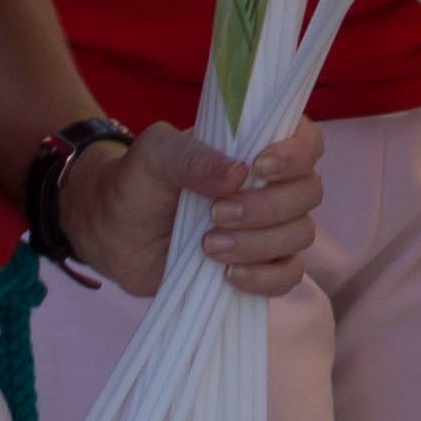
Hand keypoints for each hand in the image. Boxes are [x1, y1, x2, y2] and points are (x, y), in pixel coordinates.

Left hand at [61, 117, 325, 301]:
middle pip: (308, 193)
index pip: (307, 141)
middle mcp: (274, 184)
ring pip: (300, 235)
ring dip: (258, 243)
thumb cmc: (138, 181)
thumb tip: (237, 173)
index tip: (258, 167)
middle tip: (215, 215)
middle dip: (265, 208)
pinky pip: (288, 276)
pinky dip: (264, 279)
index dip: (295, 155)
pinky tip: (228, 277)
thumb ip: (191, 157)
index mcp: (259, 144)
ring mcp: (269, 228)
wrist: (112, 232)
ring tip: (209, 246)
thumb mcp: (155, 155)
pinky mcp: (258, 266)